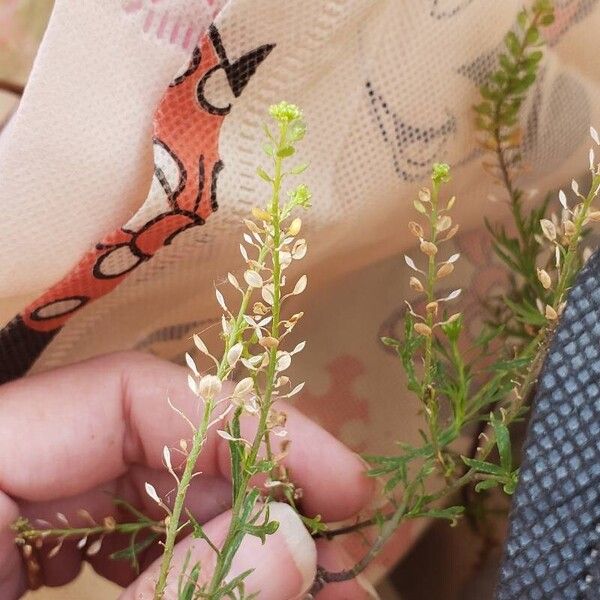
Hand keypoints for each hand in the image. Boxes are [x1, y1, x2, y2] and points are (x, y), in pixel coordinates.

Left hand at [0, 352, 377, 598]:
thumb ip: (177, 599)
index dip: (244, 425)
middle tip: (343, 559)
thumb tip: (293, 540)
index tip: (338, 482)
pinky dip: (193, 565)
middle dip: (258, 498)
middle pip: (152, 448)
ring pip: (150, 498)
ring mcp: (4, 525)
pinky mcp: (26, 567)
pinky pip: (127, 544)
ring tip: (319, 590)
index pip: (125, 393)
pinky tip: (242, 587)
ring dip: (238, 540)